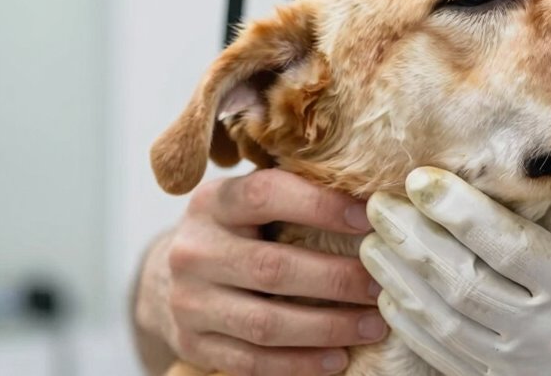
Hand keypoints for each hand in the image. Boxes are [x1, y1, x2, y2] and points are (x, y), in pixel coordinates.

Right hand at [133, 169, 388, 375]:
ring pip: (265, 323)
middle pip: (272, 268)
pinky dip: (300, 364)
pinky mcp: (192, 343)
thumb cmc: (239, 229)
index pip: (266, 194)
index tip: (368, 219)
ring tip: (372, 327)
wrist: (170, 273)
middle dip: (335, 280)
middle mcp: (195, 250)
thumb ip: (299, 190)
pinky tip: (338, 358)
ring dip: (327, 328)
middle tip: (380, 287)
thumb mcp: (253, 200)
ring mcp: (189, 301)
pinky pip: (252, 362)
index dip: (320, 205)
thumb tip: (373, 193)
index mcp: (214, 202)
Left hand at [359, 167, 550, 375]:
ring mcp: (526, 370)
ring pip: (446, 322)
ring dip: (401, 279)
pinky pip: (448, 359)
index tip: (421, 177)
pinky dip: (413, 327)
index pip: (509, 246)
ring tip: (374, 241)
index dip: (459, 210)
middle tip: (379, 202)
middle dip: (413, 238)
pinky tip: (392, 294)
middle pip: (464, 281)